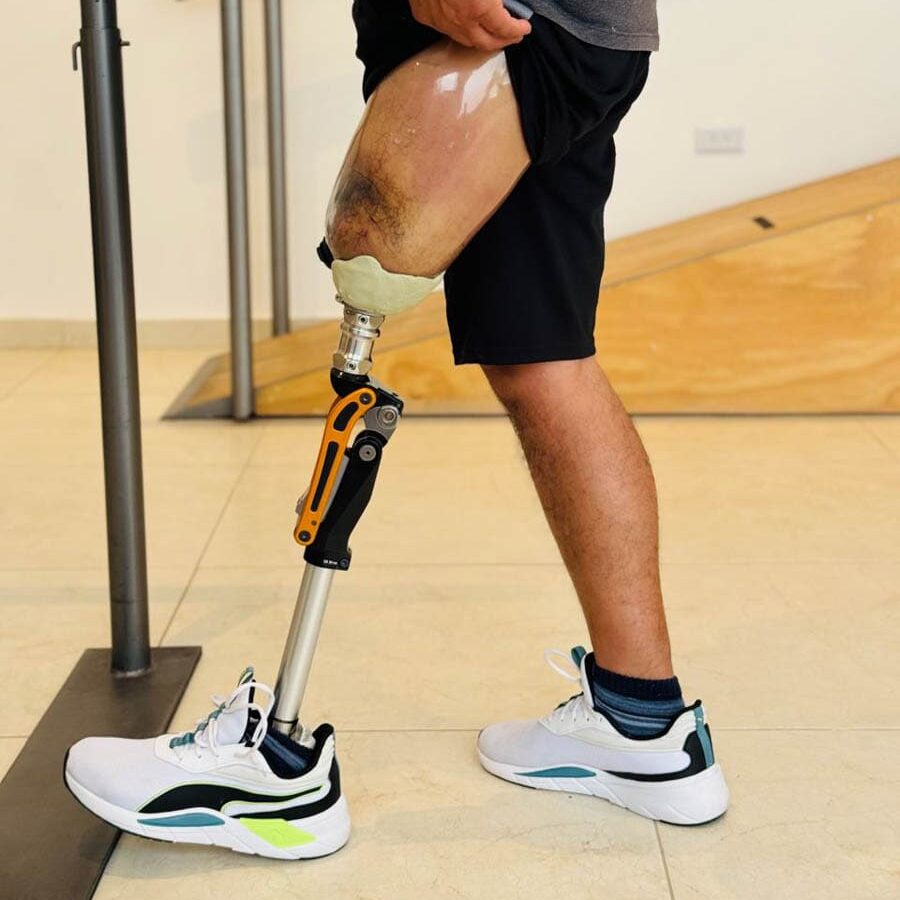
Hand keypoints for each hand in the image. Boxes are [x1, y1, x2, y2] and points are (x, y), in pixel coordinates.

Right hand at [410, 0, 531, 50]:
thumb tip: (504, 0)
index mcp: (480, 7)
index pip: (504, 28)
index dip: (517, 30)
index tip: (524, 27)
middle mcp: (460, 20)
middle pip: (485, 43)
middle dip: (501, 42)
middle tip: (511, 37)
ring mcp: (440, 20)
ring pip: (464, 39)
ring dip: (480, 39)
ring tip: (490, 33)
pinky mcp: (424, 15)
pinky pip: (444, 28)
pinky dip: (458, 29)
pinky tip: (464, 23)